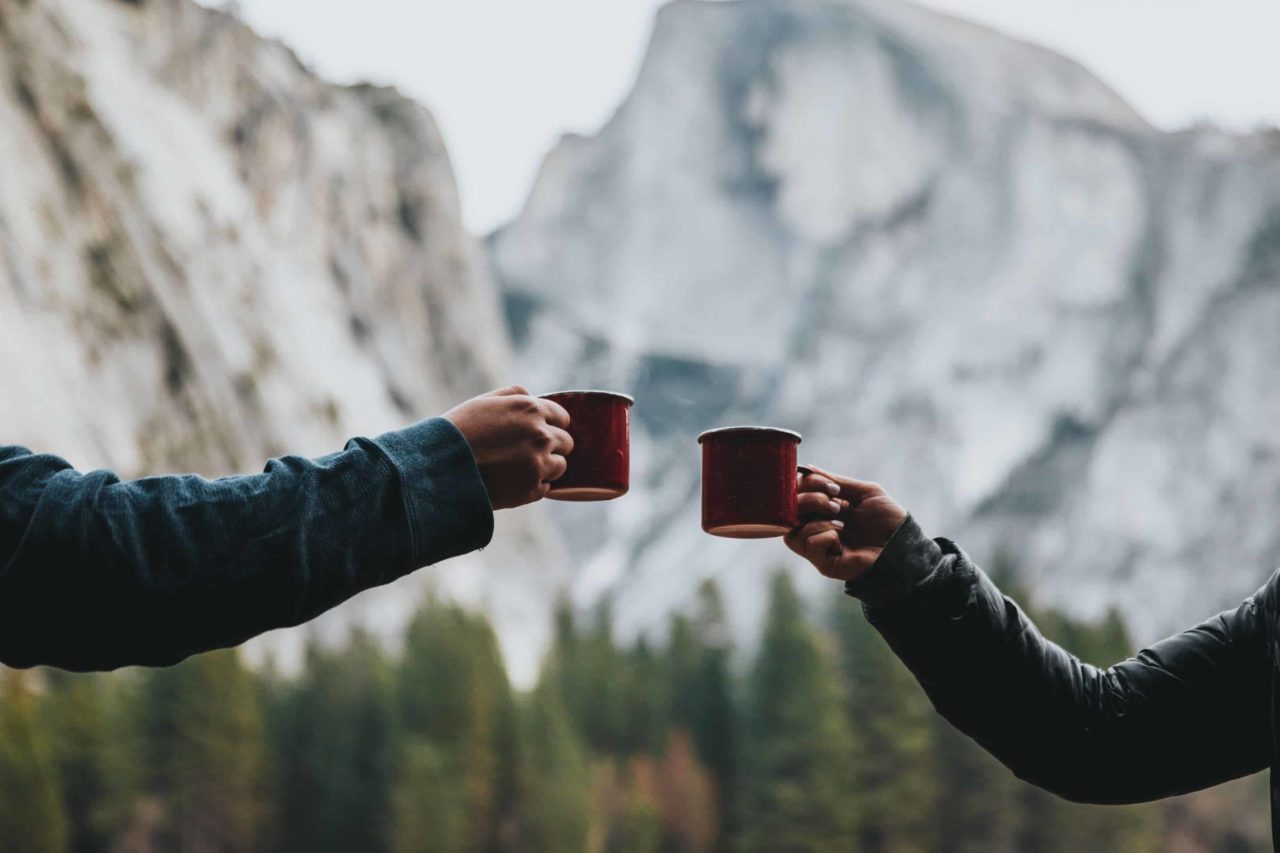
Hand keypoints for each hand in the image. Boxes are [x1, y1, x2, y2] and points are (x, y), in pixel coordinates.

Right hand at [443, 386, 573, 509]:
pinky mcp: (532, 490)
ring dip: (546, 466)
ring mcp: (538, 464)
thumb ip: (515, 395)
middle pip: (566, 442)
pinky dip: (533, 485)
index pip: (562, 417)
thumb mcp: (484, 401)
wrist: (439, 468)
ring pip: (560, 466)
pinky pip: (545, 487)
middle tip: (528, 452)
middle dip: (552, 446)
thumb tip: (536, 398)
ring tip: (518, 468)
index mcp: (531, 409)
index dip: (552, 424)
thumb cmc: (458, 431)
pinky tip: (511, 481)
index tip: (540, 431)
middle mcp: (541, 435)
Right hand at [784, 465, 907, 582]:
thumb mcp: (863, 492)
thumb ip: (836, 481)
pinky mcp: (823, 562)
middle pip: (789, 511)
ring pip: (792, 530)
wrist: (902, 546)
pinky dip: (823, 535)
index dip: (806, 485)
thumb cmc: (888, 520)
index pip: (797, 495)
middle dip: (810, 500)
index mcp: (824, 509)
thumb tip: (807, 469)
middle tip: (835, 503)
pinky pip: (808, 544)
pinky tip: (840, 537)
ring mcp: (818, 546)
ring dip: (816, 519)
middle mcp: (816, 527)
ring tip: (840, 521)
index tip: (831, 486)